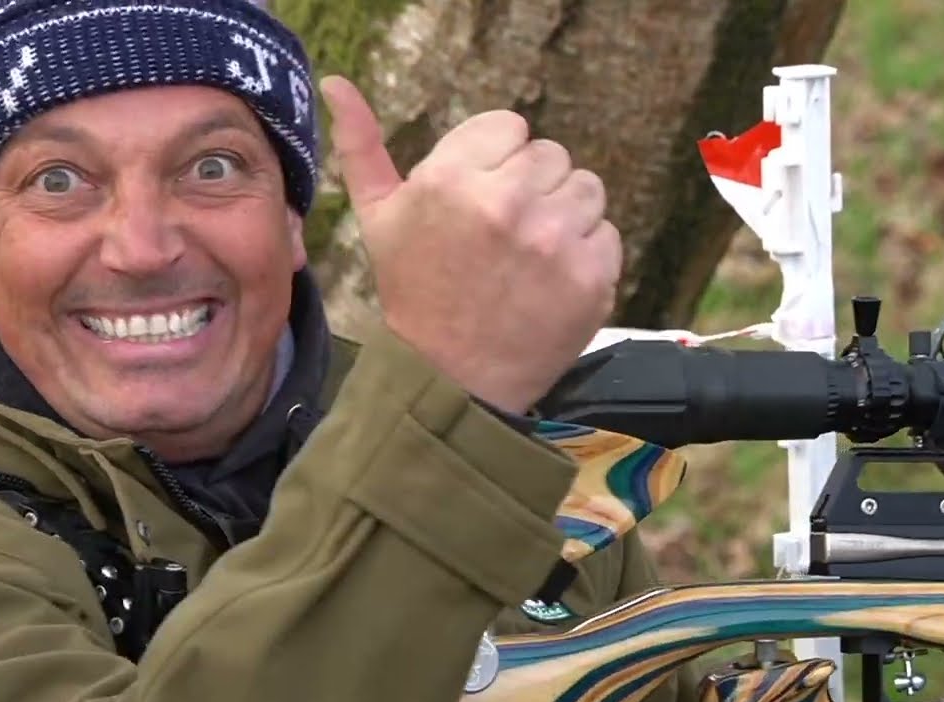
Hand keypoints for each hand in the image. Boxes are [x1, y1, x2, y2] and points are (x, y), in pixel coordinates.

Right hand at [319, 76, 622, 413]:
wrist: (450, 379)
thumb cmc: (414, 292)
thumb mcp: (377, 217)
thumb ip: (361, 145)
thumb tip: (337, 82)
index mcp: (452, 178)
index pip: (510, 126)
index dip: (495, 162)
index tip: (479, 202)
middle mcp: (506, 202)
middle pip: (551, 155)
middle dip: (530, 188)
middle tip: (502, 236)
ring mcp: (554, 241)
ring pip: (586, 189)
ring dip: (563, 217)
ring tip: (529, 257)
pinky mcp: (591, 276)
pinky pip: (606, 234)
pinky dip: (585, 256)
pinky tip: (549, 282)